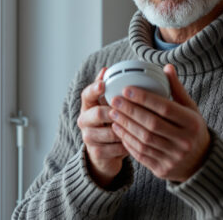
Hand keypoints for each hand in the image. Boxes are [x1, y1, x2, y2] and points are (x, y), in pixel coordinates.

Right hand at [77, 67, 128, 186]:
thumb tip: (106, 68)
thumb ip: (108, 89)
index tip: (103, 84)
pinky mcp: (96, 153)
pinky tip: (135, 142)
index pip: (86, 94)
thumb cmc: (110, 123)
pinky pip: (114, 148)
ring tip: (138, 128)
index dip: (94, 89)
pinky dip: (127, 145)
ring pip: (108, 132)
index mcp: (88, 106)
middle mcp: (84, 120)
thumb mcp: (108, 105)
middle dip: (113, 112)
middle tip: (127, 111)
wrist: (105, 153)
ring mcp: (88, 137)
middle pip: (97, 113)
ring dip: (124, 130)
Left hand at [108, 64, 209, 182]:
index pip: (165, 108)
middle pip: (152, 124)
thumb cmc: (192, 129)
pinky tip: (118, 129)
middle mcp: (184, 142)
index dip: (144, 98)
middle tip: (115, 100)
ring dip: (125, 125)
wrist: (200, 163)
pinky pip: (140, 154)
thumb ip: (177, 90)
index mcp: (192, 124)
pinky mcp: (162, 169)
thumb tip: (167, 68)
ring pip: (144, 140)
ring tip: (113, 113)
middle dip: (130, 111)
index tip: (126, 89)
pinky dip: (127, 141)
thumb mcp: (190, 109)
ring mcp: (173, 158)